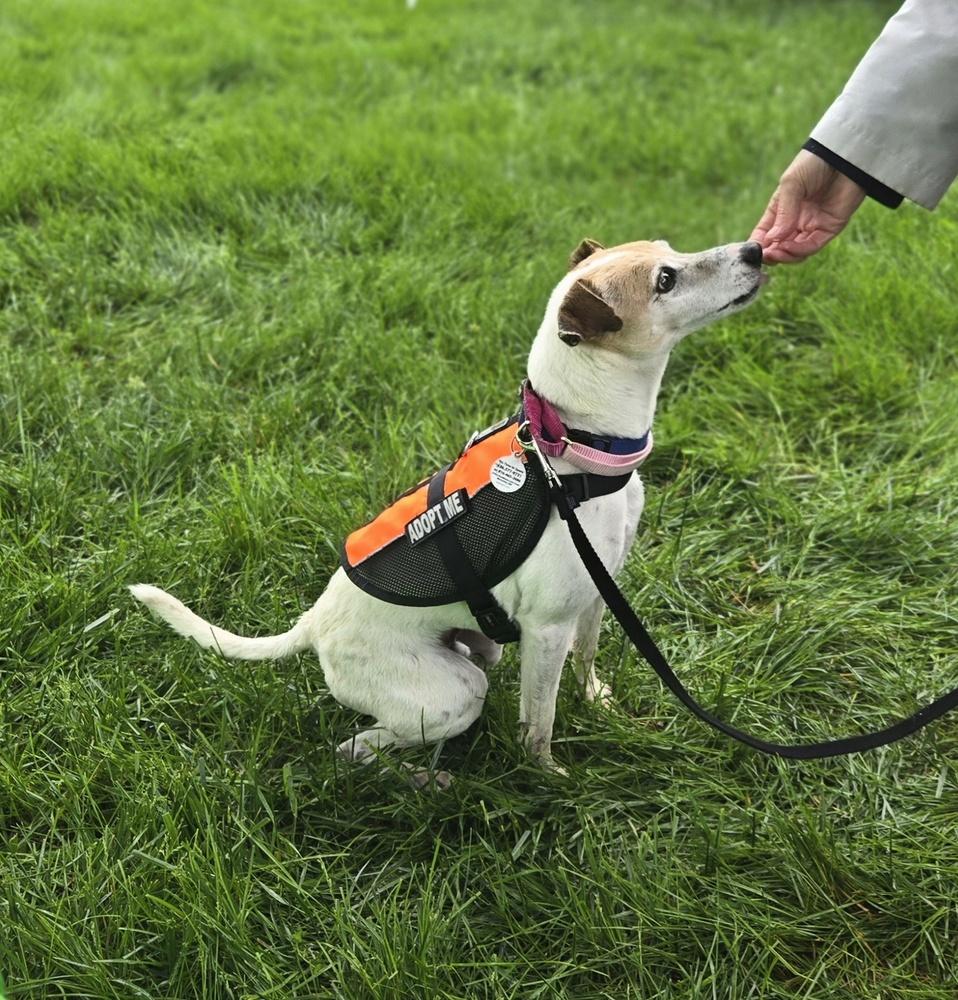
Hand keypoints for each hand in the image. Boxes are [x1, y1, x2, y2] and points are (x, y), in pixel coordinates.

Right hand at [751, 150, 865, 262]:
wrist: (845, 155)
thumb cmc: (813, 164)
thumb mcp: (791, 184)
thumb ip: (783, 213)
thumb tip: (772, 239)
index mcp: (781, 210)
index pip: (765, 234)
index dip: (758, 245)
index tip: (752, 252)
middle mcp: (795, 221)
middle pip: (779, 247)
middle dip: (770, 254)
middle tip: (764, 256)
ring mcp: (813, 226)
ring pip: (796, 252)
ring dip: (784, 255)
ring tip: (775, 253)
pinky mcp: (829, 229)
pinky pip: (812, 246)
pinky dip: (799, 250)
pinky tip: (788, 247)